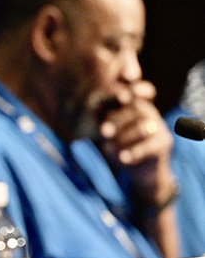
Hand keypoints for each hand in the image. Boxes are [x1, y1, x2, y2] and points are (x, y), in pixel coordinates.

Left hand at [97, 80, 176, 203]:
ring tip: (109, 150)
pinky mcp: (164, 143)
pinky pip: (148, 146)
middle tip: (104, 131)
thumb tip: (94, 110)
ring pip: (141, 128)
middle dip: (117, 120)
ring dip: (122, 139)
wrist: (142, 172)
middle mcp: (149, 112)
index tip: (121, 94)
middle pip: (135, 108)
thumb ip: (102, 119)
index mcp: (134, 104)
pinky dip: (133, 153)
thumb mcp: (109, 132)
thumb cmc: (121, 146)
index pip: (136, 89)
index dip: (133, 84)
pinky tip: (123, 158)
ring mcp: (159, 127)